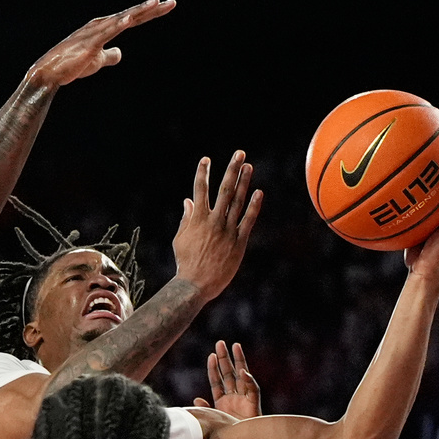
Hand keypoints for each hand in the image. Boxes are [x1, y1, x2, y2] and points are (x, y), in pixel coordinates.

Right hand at [25, 0, 175, 87]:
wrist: (50, 72)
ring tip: (155, 3)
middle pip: (132, 15)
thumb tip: (120, 53)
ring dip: (138, 11)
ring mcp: (95, 33)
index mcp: (106, 28)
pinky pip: (106, 33)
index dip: (151, 13)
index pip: (133, 18)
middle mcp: (102, 25)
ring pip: (122, 19)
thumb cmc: (71, 64)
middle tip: (172, 3)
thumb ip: (110, 55)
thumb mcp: (97, 60)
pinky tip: (129, 20)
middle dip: (152, 9)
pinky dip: (118, 25)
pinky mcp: (89, 43)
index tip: (169, 6)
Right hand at [172, 151, 262, 299]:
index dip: (203, 173)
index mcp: (197, 219)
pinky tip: (258, 192)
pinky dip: (254, 206)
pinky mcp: (239, 242)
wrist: (196, 284)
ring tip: (249, 166)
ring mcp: (227, 230)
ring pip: (238, 201)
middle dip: (232, 169)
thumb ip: (186, 218)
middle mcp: (214, 221)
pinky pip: (248, 220)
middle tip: (239, 153)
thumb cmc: (185, 262)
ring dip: (244, 182)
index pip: (199, 190)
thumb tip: (187, 201)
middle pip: (224, 189)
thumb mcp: (180, 239)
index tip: (206, 159)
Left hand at [193, 340, 261, 419]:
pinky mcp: (254, 403)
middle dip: (224, 358)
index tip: (210, 355)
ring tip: (235, 346)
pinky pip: (252, 389)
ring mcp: (244, 398)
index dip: (213, 368)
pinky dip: (248, 380)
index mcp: (222, 400)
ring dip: (238, 361)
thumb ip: (207, 409)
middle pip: (229, 373)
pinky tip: (243, 372)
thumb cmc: (228, 435)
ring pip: (241, 376)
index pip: (217, 380)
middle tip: (220, 343)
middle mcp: (234, 396)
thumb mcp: (214, 420)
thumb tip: (196, 400)